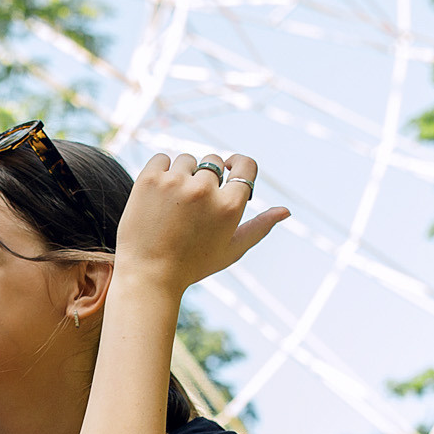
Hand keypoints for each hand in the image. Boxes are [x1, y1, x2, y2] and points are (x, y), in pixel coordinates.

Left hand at [113, 151, 289, 295]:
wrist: (147, 275)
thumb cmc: (193, 265)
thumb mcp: (232, 249)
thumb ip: (260, 227)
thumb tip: (286, 211)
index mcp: (230, 206)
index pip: (245, 165)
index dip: (238, 164)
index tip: (228, 170)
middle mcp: (204, 190)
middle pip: (214, 162)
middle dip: (206, 176)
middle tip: (191, 205)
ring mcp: (175, 182)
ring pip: (187, 160)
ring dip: (182, 174)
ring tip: (173, 204)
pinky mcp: (150, 179)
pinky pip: (162, 158)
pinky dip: (161, 171)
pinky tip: (158, 195)